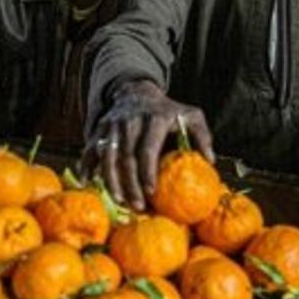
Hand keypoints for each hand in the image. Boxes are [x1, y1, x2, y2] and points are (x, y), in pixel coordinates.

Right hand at [82, 80, 213, 209]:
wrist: (136, 91)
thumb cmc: (167, 111)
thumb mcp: (190, 115)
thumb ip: (202, 135)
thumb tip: (210, 161)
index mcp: (154, 118)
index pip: (147, 148)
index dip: (148, 170)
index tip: (151, 191)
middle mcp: (130, 121)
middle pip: (126, 157)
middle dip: (131, 184)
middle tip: (138, 206)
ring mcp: (112, 126)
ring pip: (107, 156)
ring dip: (111, 180)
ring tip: (119, 201)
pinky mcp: (99, 130)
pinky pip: (89, 150)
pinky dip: (87, 166)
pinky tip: (89, 183)